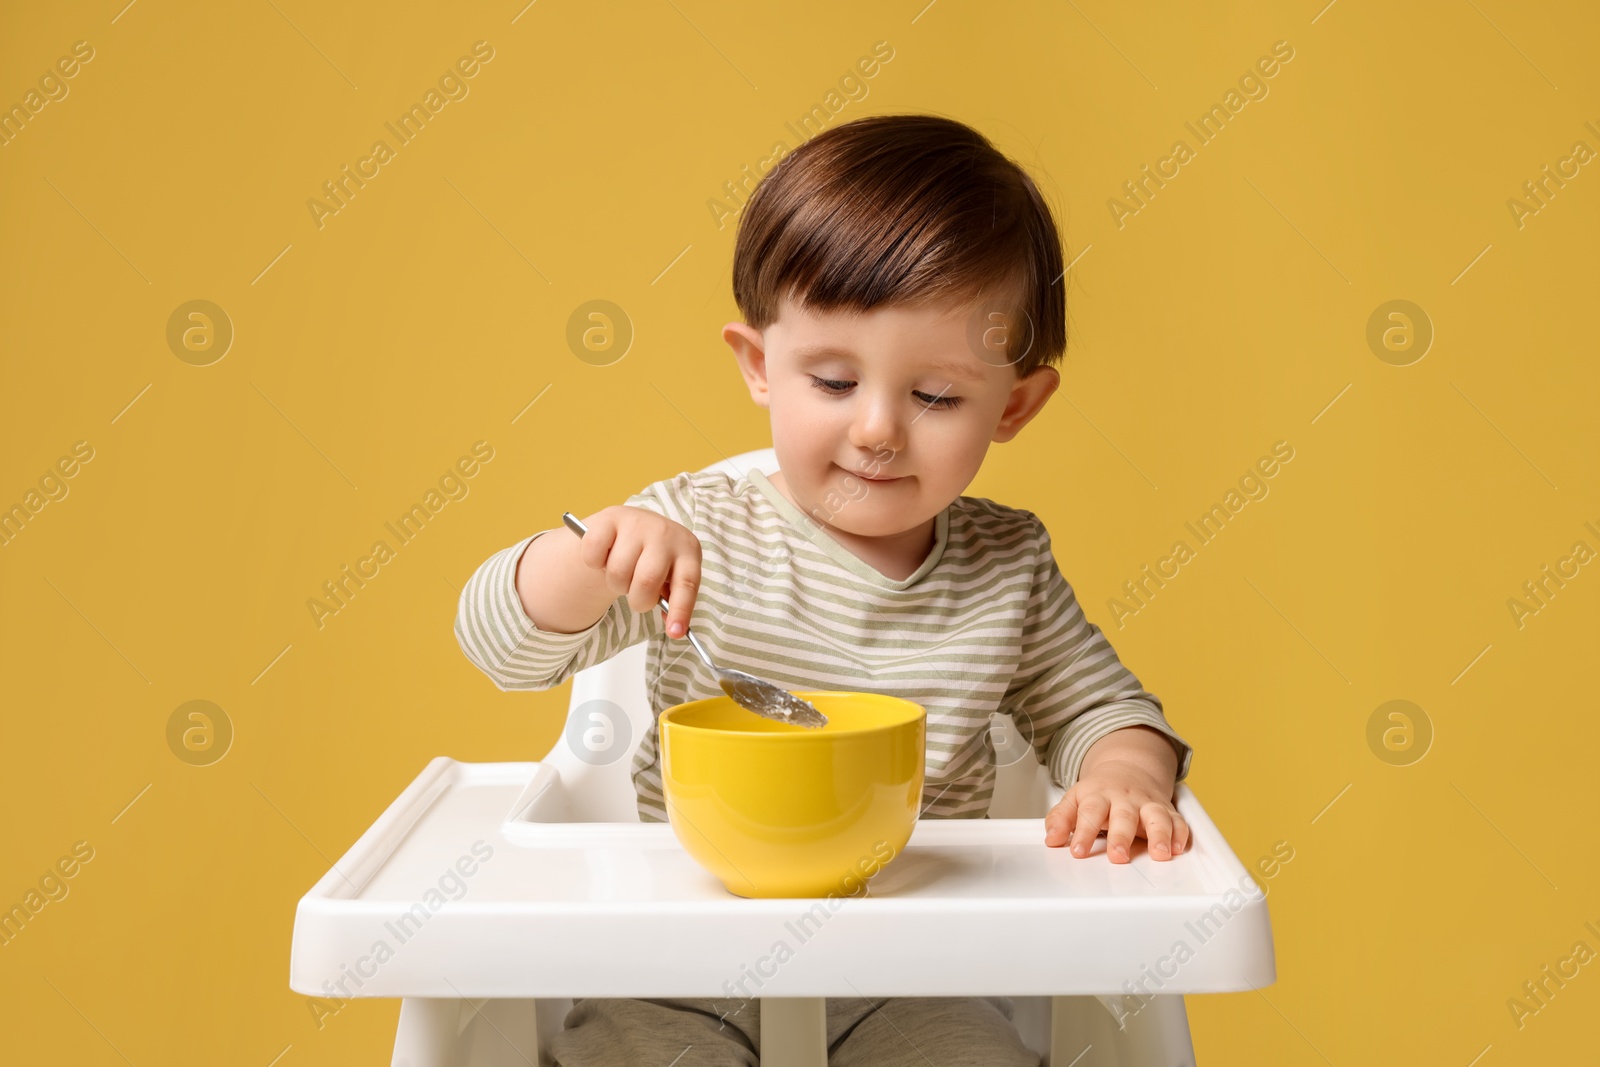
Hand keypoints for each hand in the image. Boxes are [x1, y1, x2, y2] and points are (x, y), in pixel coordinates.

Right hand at [574, 505, 701, 636]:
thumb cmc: (656, 559)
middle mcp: (665, 532)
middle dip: (638, 600)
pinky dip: (595, 564)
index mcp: (687, 549)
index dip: (681, 610)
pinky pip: (594, 555)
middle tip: (637, 596)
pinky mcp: (610, 518)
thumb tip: (673, 628)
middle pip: (646, 580)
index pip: (687, 583)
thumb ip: (672, 601)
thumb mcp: (671, 576)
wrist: (635, 525)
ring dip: (616, 584)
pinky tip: (606, 557)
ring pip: (618, 571)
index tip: (675, 633)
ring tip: (622, 574)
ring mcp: (637, 522)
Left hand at [1043, 757, 1188, 862]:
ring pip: (1156, 817)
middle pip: (1124, 816)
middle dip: (1122, 837)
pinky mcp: (1167, 811)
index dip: (1083, 833)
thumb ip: (1061, 818)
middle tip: (1117, 856)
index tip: (1077, 851)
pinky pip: (1178, 820)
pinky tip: (1179, 848)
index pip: (1089, 813)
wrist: (1127, 768)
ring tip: (1160, 854)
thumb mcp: (1075, 799)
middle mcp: (1125, 799)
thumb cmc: (1100, 791)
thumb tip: (1051, 839)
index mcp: (1099, 795)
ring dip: (1160, 835)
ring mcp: (1147, 804)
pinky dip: (1181, 834)